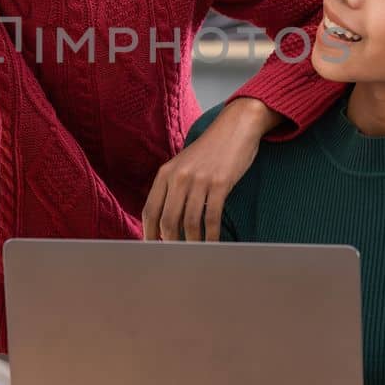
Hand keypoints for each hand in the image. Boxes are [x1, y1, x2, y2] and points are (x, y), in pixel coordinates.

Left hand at [143, 99, 277, 240]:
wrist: (235, 127)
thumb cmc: (210, 151)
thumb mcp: (183, 164)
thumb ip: (172, 187)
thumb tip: (165, 222)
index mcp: (165, 173)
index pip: (150, 210)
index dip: (149, 233)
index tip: (153, 249)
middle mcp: (179, 177)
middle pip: (167, 220)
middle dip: (170, 243)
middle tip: (175, 257)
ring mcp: (199, 180)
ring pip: (189, 222)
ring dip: (192, 243)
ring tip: (195, 254)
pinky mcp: (220, 183)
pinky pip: (212, 217)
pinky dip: (211, 235)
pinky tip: (213, 244)